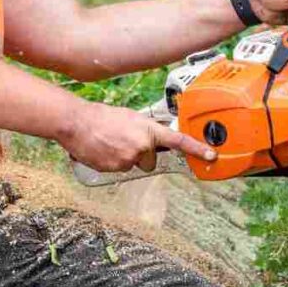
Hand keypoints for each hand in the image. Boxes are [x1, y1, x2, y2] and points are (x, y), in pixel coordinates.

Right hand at [59, 102, 216, 172]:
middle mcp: (143, 146)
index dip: (196, 149)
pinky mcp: (116, 168)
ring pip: (134, 165)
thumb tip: (154, 140)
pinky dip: (113, 162)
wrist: (76, 122)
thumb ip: (146, 130)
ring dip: (125, 157)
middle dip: (141, 154)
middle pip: (150, 160)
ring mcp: (129, 159)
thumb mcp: (130, 118)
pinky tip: (103, 150)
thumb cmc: (102, 117)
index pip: (178, 141)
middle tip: (123, 140)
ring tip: (110, 143)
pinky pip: (120, 169)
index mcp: (149, 130)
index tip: (211, 156)